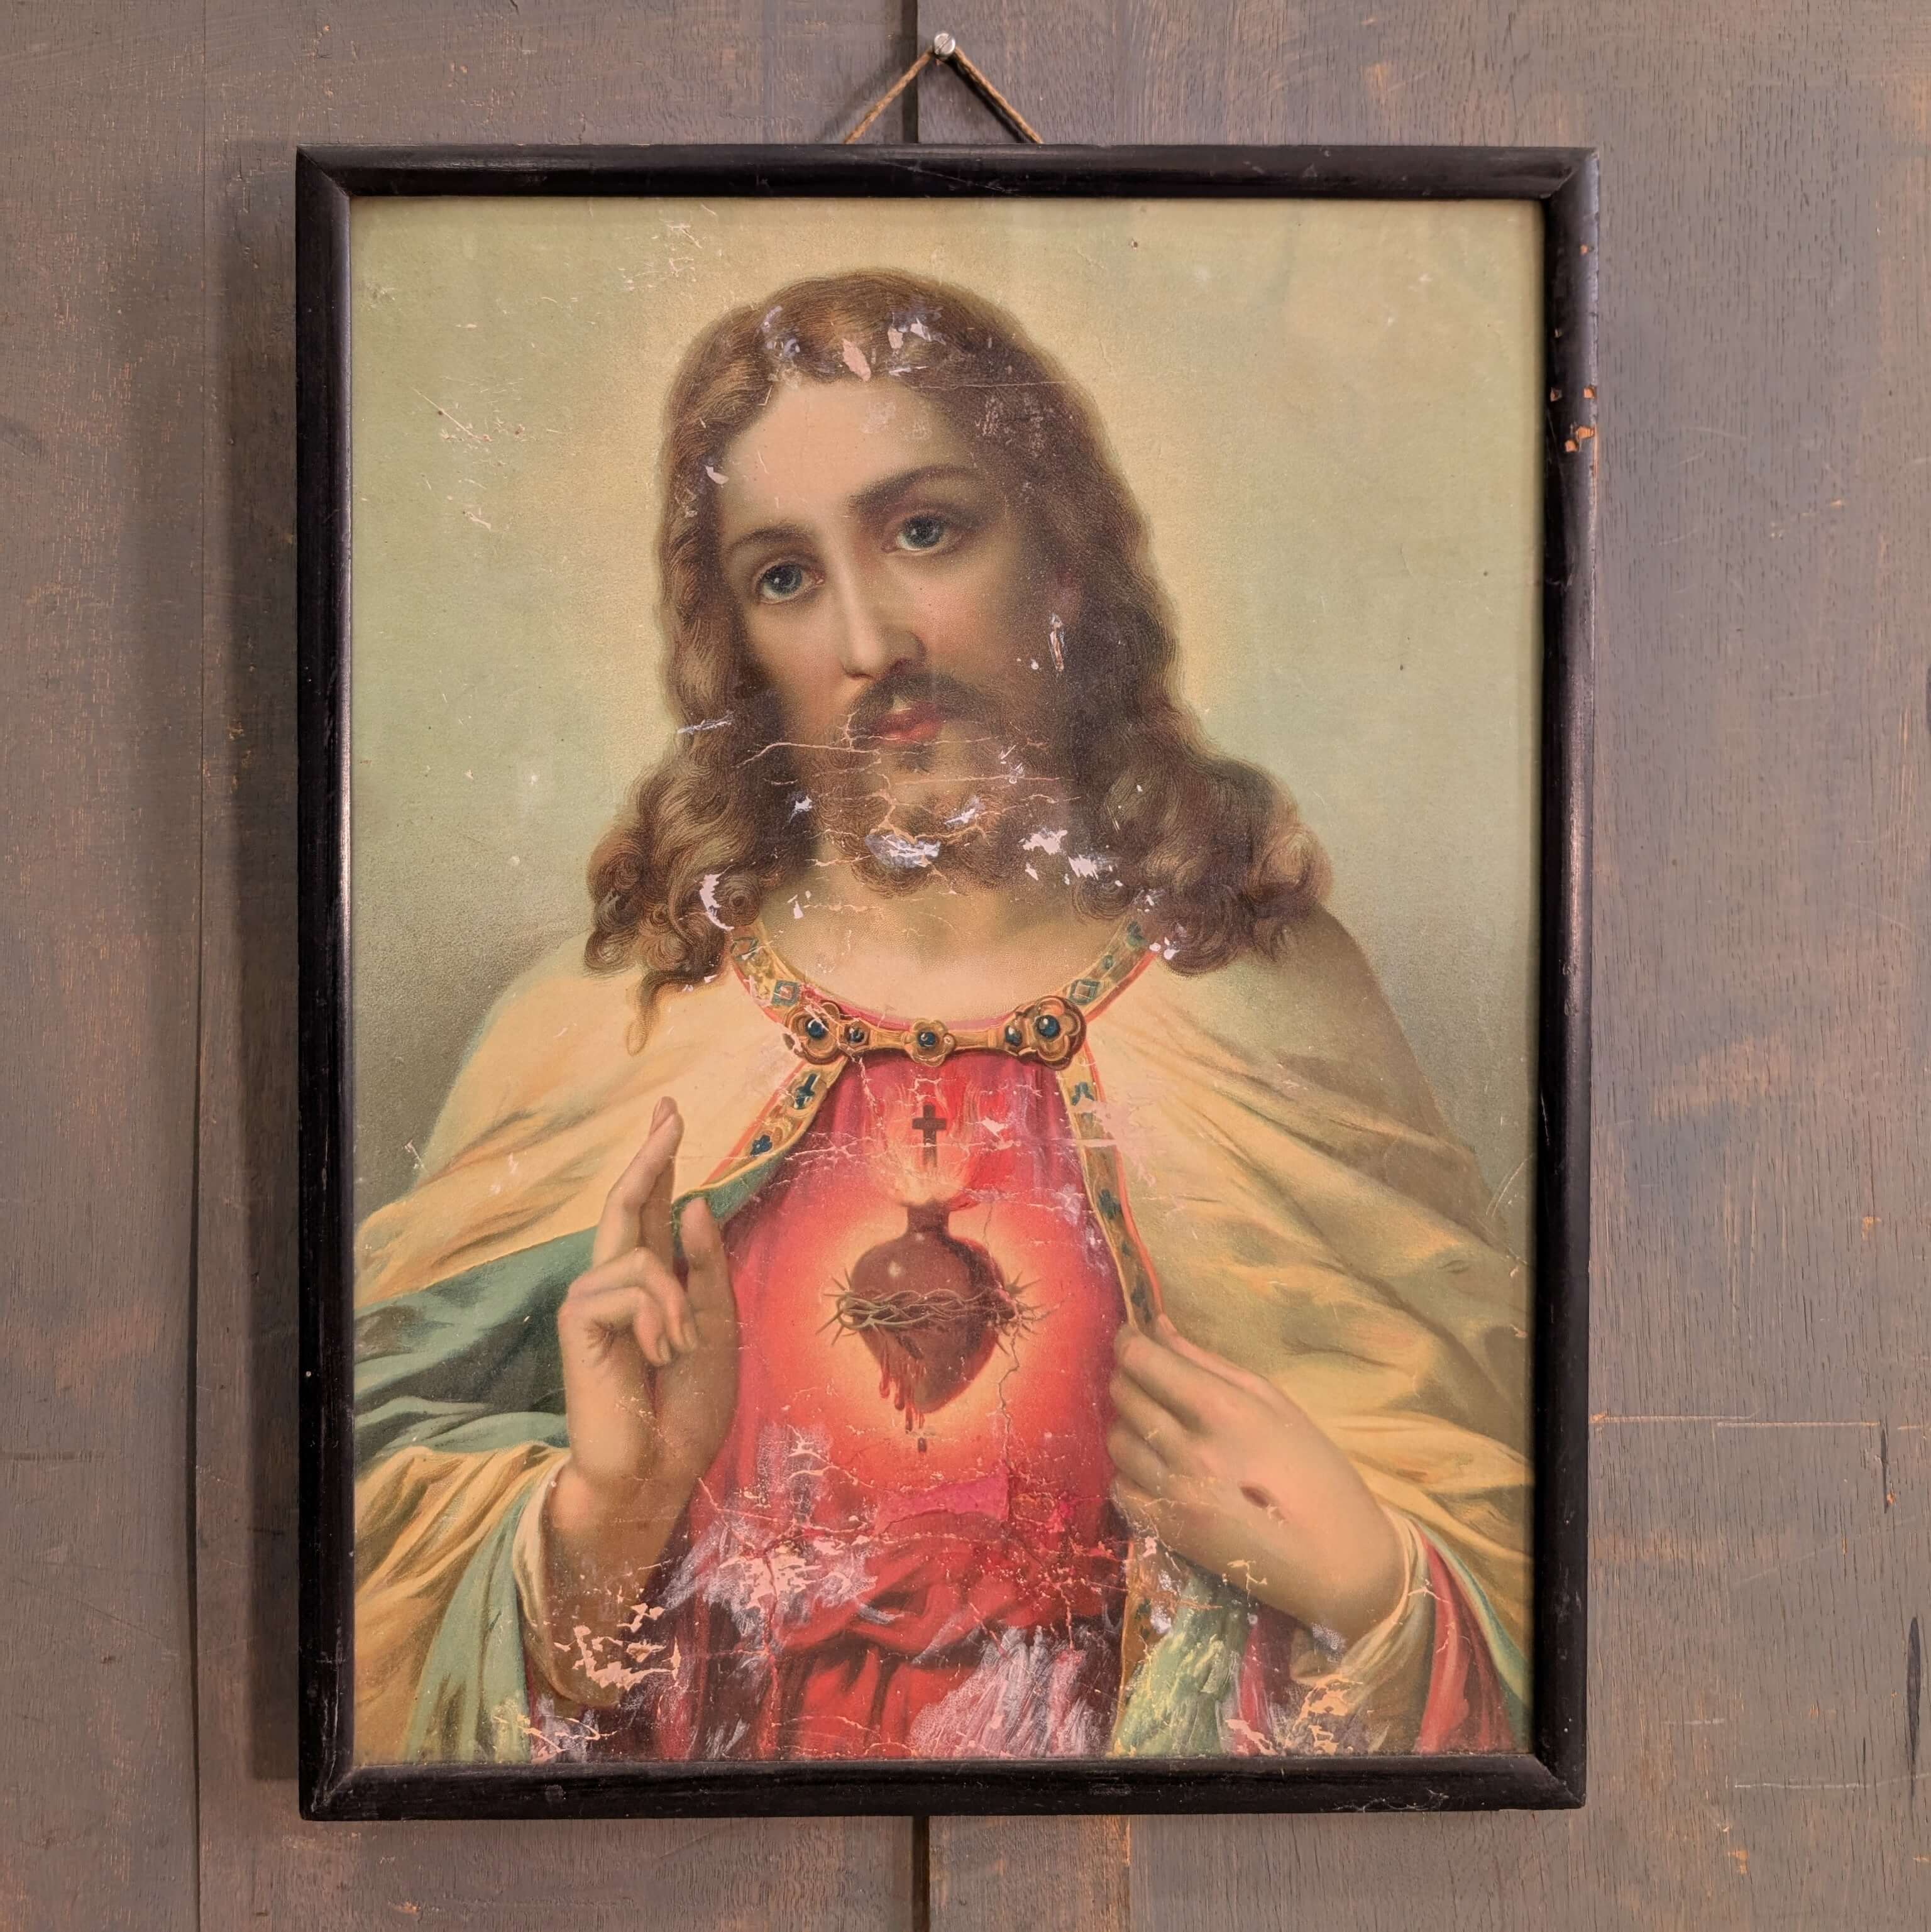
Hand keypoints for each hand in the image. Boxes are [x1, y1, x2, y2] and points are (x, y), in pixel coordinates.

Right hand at [550, 1097, 738, 1574]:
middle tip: (671, 1112)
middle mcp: (618, 1283)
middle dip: (650, 1156)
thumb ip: (704, 1266)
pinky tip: (656, 1358)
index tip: (668, 1113)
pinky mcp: (578, 1319)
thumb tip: (693, 1201)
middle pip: (628, 1203)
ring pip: (643, 1258)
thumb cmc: (686, 1410)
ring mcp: (593, 1299)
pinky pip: (630, 1288)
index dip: (658, 1161)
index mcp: (653, 1284)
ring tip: (678, 1353)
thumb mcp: (717, 1327)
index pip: (653, 1209)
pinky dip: (659, 1320)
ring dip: (677, 1306)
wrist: (659, 1470)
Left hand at [1107, 1315, 1406, 1642]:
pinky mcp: (1166, 1533)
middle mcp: (1189, 1451)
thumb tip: (1158, 1327)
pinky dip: (1131, 1470)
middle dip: (1130, 1377)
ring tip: (1160, 1426)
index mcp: (1224, 1412)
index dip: (1129, 1342)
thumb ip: (1209, 1363)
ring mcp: (1173, 1496)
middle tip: (1152, 1380)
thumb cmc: (1319, 1472)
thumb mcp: (1276, 1404)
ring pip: (1117, 1439)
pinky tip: (1159, 1467)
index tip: (1132, 1339)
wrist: (1339, 1562)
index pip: (1144, 1361)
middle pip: (1125, 1395)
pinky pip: (1120, 1486)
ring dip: (1130, 1424)